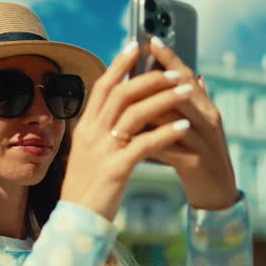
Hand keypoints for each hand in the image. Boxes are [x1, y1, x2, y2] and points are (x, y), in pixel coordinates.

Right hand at [60, 40, 194, 221]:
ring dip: (164, 98)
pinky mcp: (116, 169)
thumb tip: (119, 108)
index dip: (119, 63)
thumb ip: (101, 129)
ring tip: (188, 90)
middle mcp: (91, 134)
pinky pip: (145, 144)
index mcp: (85, 127)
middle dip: (150, 77)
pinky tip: (185, 125)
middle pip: (121, 93)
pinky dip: (166, 132)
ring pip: (135, 113)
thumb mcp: (89, 152)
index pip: (102, 86)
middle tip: (175, 70)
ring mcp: (103, 150)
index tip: (136, 44)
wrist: (77, 221)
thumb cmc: (88, 186)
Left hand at [141, 39, 239, 210]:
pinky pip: (170, 145)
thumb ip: (192, 102)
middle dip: (156, 77)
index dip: (170, 58)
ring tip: (126, 96)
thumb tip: (193, 74)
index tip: (150, 40)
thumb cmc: (199, 155)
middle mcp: (209, 120)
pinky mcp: (195, 162)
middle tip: (133, 62)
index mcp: (206, 108)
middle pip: (182, 91)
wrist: (217, 193)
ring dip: (149, 106)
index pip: (186, 76)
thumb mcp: (195, 126)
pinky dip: (151, 137)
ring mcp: (204, 140)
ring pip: (174, 116)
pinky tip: (133, 133)